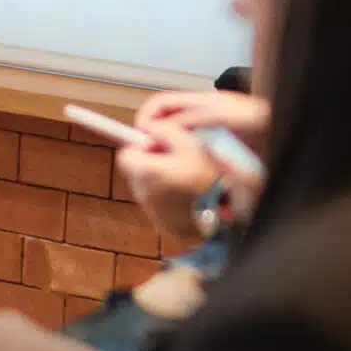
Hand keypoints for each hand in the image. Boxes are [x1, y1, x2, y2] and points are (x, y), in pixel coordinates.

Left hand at [123, 87, 270, 241]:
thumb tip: (151, 128)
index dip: (139, 147)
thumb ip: (164, 130)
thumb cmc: (209, 179)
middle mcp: (144, 192)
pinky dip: (168, 196)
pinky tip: (187, 194)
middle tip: (174, 159)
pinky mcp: (162, 223)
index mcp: (147, 171)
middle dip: (151, 162)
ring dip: (160, 179)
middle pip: (136, 171)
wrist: (225, 215)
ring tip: (185, 177)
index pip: (124, 155)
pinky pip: (159, 203)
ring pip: (147, 187)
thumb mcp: (188, 143)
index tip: (154, 145)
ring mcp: (152, 210)